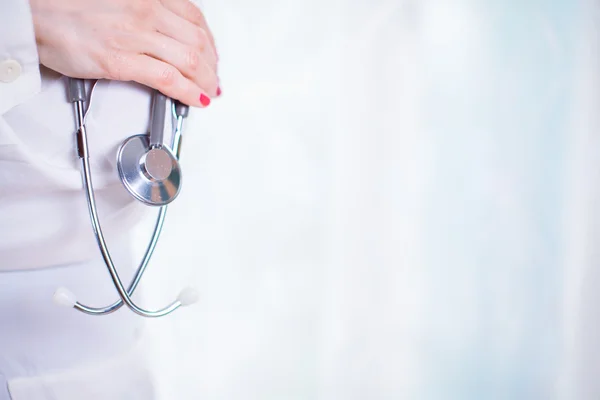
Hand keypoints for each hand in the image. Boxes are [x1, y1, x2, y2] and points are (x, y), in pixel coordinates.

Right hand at [29, 0, 219, 106]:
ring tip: (207, 92)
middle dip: (211, 66)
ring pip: (189, 61)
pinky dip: (188, 92)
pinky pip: (168, 79)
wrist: (33, 12)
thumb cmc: (67, 6)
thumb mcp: (118, 0)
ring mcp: (135, 36)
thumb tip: (166, 30)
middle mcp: (146, 12)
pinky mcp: (121, 60)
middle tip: (213, 79)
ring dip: (205, 81)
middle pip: (197, 42)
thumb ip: (145, 11)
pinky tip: (194, 99)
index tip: (212, 56)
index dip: (210, 43)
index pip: (195, 19)